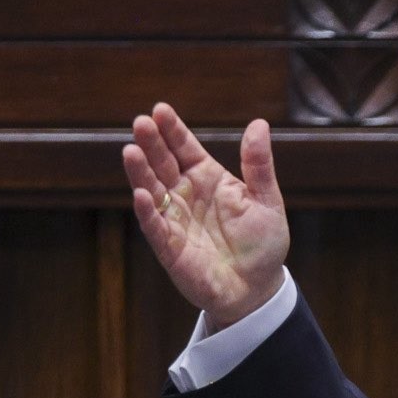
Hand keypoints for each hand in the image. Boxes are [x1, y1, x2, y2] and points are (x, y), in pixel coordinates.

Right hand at [123, 103, 289, 330]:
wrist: (257, 288)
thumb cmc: (262, 243)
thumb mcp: (267, 200)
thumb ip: (259, 165)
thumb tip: (259, 124)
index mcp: (208, 179)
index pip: (185, 148)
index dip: (172, 130)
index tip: (160, 109)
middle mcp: (186, 195)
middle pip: (163, 164)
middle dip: (151, 144)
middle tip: (140, 123)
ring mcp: (174, 219)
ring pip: (152, 191)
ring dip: (140, 173)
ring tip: (131, 151)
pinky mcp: (170, 247)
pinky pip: (155, 227)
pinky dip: (146, 211)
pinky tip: (140, 194)